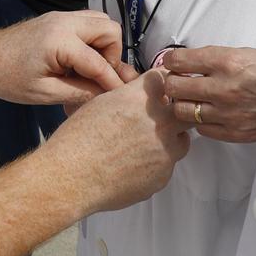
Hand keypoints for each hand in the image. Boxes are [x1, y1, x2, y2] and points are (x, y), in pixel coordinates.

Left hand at [0, 10, 134, 109]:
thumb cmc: (7, 78)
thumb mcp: (44, 93)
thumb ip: (79, 92)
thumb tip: (106, 94)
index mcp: (60, 40)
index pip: (99, 62)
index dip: (112, 82)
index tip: (120, 97)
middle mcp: (64, 21)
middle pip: (110, 29)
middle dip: (113, 55)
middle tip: (100, 77)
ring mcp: (61, 16)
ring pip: (101, 22)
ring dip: (104, 45)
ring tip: (91, 70)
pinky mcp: (57, 19)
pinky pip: (87, 23)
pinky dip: (92, 40)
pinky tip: (80, 62)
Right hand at [49, 69, 188, 212]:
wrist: (71, 176)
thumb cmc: (78, 140)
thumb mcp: (102, 102)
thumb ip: (130, 96)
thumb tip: (141, 97)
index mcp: (143, 97)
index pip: (169, 78)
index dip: (165, 83)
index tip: (164, 87)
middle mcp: (161, 121)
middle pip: (184, 108)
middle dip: (175, 112)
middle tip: (160, 117)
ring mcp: (166, 150)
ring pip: (181, 140)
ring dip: (169, 139)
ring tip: (142, 146)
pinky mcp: (163, 176)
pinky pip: (167, 165)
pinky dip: (155, 164)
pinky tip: (133, 165)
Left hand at [156, 45, 255, 142]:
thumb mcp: (244, 53)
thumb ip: (215, 59)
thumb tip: (187, 62)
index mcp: (226, 62)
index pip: (180, 60)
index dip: (170, 61)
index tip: (171, 62)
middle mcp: (223, 87)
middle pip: (174, 87)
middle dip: (171, 82)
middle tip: (177, 81)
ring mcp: (227, 112)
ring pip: (182, 110)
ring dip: (182, 103)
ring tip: (190, 99)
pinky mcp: (233, 132)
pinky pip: (201, 128)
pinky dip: (200, 120)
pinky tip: (208, 113)